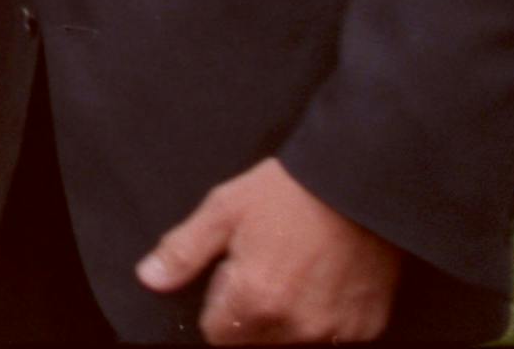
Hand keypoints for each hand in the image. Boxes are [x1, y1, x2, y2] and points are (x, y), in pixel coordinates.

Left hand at [136, 157, 401, 342]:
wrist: (358, 182)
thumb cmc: (288, 192)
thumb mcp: (224, 209)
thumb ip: (183, 251)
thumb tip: (149, 278)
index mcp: (255, 299)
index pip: (216, 334)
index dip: (218, 304)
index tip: (232, 275)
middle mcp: (295, 325)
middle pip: (254, 340)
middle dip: (250, 314)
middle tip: (265, 268)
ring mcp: (334, 330)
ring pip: (291, 341)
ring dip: (286, 319)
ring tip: (294, 271)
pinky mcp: (364, 326)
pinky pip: (331, 337)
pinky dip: (323, 318)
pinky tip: (324, 281)